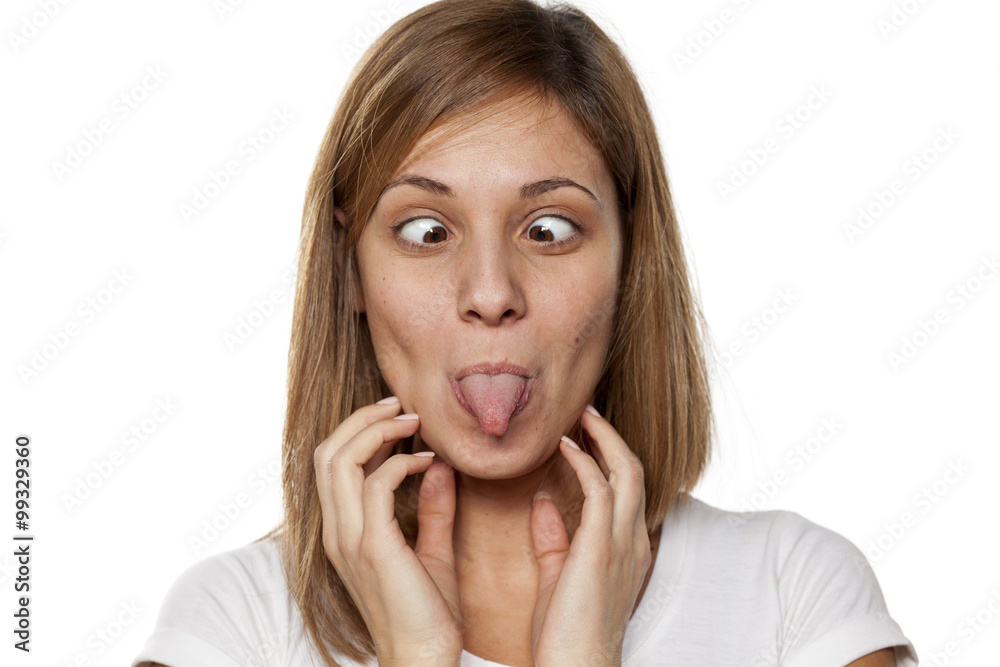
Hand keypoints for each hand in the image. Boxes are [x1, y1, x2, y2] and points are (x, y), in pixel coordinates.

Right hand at [313, 398, 462, 665]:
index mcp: (344, 532)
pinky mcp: (372, 549)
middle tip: (401, 405)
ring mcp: (350, 540)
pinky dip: (401, 463)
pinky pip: (374, 486)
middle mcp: (337, 533)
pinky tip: (430, 462)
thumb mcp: (432, 551)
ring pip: (340, 461)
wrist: (424, 660)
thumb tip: (438, 467)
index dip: (360, 430)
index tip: (400, 416)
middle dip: (362, 419)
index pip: (332, 464)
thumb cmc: (429, 614)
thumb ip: (433, 509)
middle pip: (327, 453)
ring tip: (413, 421)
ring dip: (377, 431)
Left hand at [529, 405, 651, 666]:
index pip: (627, 487)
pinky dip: (586, 462)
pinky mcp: (601, 548)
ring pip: (626, 471)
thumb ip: (555, 539)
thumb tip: (543, 504)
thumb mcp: (559, 578)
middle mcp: (632, 540)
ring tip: (580, 415)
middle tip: (586, 410)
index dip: (610, 455)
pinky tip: (565, 446)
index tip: (583, 432)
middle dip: (611, 436)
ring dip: (603, 438)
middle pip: (634, 470)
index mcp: (625, 548)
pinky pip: (601, 490)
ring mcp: (622, 543)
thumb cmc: (565, 634)